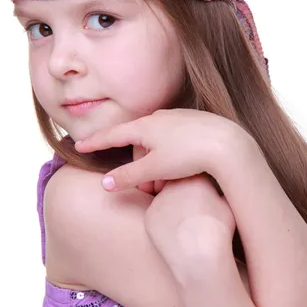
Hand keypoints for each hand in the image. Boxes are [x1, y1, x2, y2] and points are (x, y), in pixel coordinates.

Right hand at [75, 109, 244, 190]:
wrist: (227, 144)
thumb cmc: (189, 155)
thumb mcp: (154, 169)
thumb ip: (128, 176)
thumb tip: (104, 183)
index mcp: (144, 127)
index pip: (112, 135)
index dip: (95, 142)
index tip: (79, 144)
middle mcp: (158, 117)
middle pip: (137, 143)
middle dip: (138, 165)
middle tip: (149, 189)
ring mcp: (176, 117)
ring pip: (156, 141)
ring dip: (156, 161)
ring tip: (169, 181)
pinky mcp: (192, 121)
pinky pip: (173, 138)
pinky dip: (171, 153)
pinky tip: (184, 165)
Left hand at [145, 174, 235, 283]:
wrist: (199, 254)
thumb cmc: (218, 231)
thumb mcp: (228, 207)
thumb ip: (219, 193)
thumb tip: (217, 192)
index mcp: (195, 178)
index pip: (192, 175)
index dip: (197, 189)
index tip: (202, 201)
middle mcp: (174, 184)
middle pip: (176, 185)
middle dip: (182, 195)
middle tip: (192, 213)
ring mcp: (159, 199)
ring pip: (165, 200)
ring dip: (172, 208)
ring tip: (185, 226)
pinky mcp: (149, 215)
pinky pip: (156, 215)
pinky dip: (163, 222)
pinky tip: (175, 234)